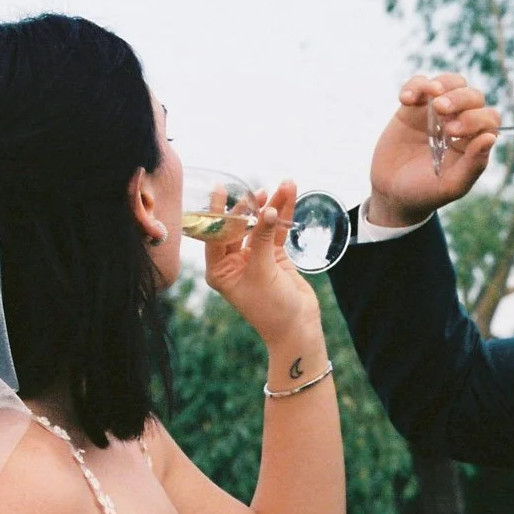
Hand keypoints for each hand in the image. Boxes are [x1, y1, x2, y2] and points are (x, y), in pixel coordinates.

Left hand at [203, 180, 320, 348]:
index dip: (219, 212)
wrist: (298, 329)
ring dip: (272, 206)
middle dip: (251, 207)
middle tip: (259, 190)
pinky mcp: (274, 257)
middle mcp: (233, 263)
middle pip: (239, 226)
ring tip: (285, 185)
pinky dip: (284, 216)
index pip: (215, 235)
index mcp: (219, 271)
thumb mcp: (262, 271)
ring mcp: (254, 258)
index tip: (220, 188)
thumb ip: (261, 238)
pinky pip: (277, 231)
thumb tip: (267, 209)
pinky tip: (290, 197)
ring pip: (261, 226)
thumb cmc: (271, 308)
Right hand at [367, 73, 499, 227]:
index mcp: (473, 142)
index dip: (475, 119)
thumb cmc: (425, 192)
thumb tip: (491, 137)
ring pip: (452, 83)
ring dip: (444, 84)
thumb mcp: (451, 186)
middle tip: (441, 111)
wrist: (391, 192)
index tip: (452, 132)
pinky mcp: (414, 106)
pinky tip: (406, 100)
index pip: (489, 119)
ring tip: (431, 96)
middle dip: (460, 99)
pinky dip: (416, 85)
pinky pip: (421, 83)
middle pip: (473, 96)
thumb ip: (473, 164)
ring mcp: (437, 113)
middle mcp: (460, 124)